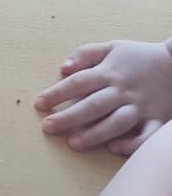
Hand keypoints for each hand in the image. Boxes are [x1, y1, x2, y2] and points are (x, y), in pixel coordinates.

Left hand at [36, 38, 171, 154]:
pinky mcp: (156, 120)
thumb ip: (87, 54)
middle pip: (93, 105)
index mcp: (110, 72)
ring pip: (116, 122)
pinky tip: (113, 148)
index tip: (39, 104)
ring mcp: (141, 107)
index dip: (57, 93)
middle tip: (48, 128)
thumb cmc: (141, 57)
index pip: (78, 82)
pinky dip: (131, 144)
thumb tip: (63, 67)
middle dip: (69, 117)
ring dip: (94, 134)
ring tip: (73, 144)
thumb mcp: (113, 47)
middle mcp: (123, 91)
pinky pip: (145, 137)